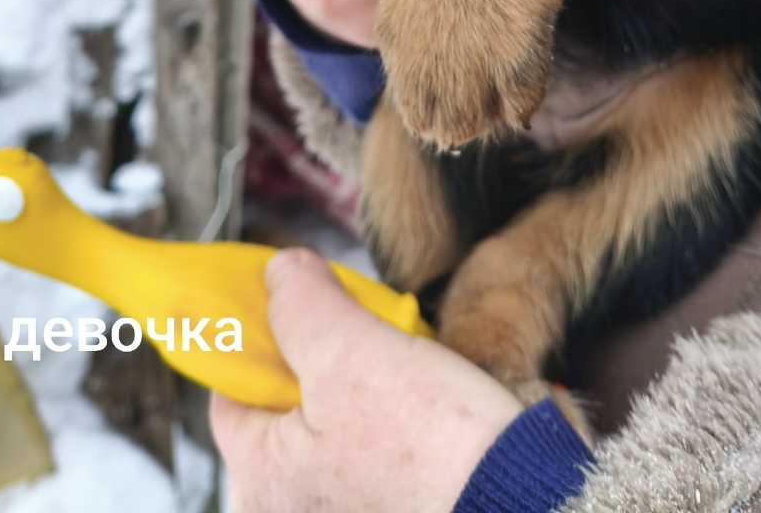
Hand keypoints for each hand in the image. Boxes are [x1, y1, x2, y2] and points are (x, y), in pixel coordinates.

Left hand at [210, 248, 521, 512]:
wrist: (526, 506)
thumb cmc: (431, 447)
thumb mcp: (350, 352)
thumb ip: (301, 305)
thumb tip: (278, 272)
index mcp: (261, 483)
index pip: (234, 391)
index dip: (266, 334)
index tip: (302, 299)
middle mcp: (292, 510)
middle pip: (288, 405)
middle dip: (327, 356)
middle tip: (369, 330)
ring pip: (336, 422)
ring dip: (369, 381)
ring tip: (410, 365)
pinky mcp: (393, 509)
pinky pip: (377, 449)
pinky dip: (398, 418)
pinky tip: (430, 401)